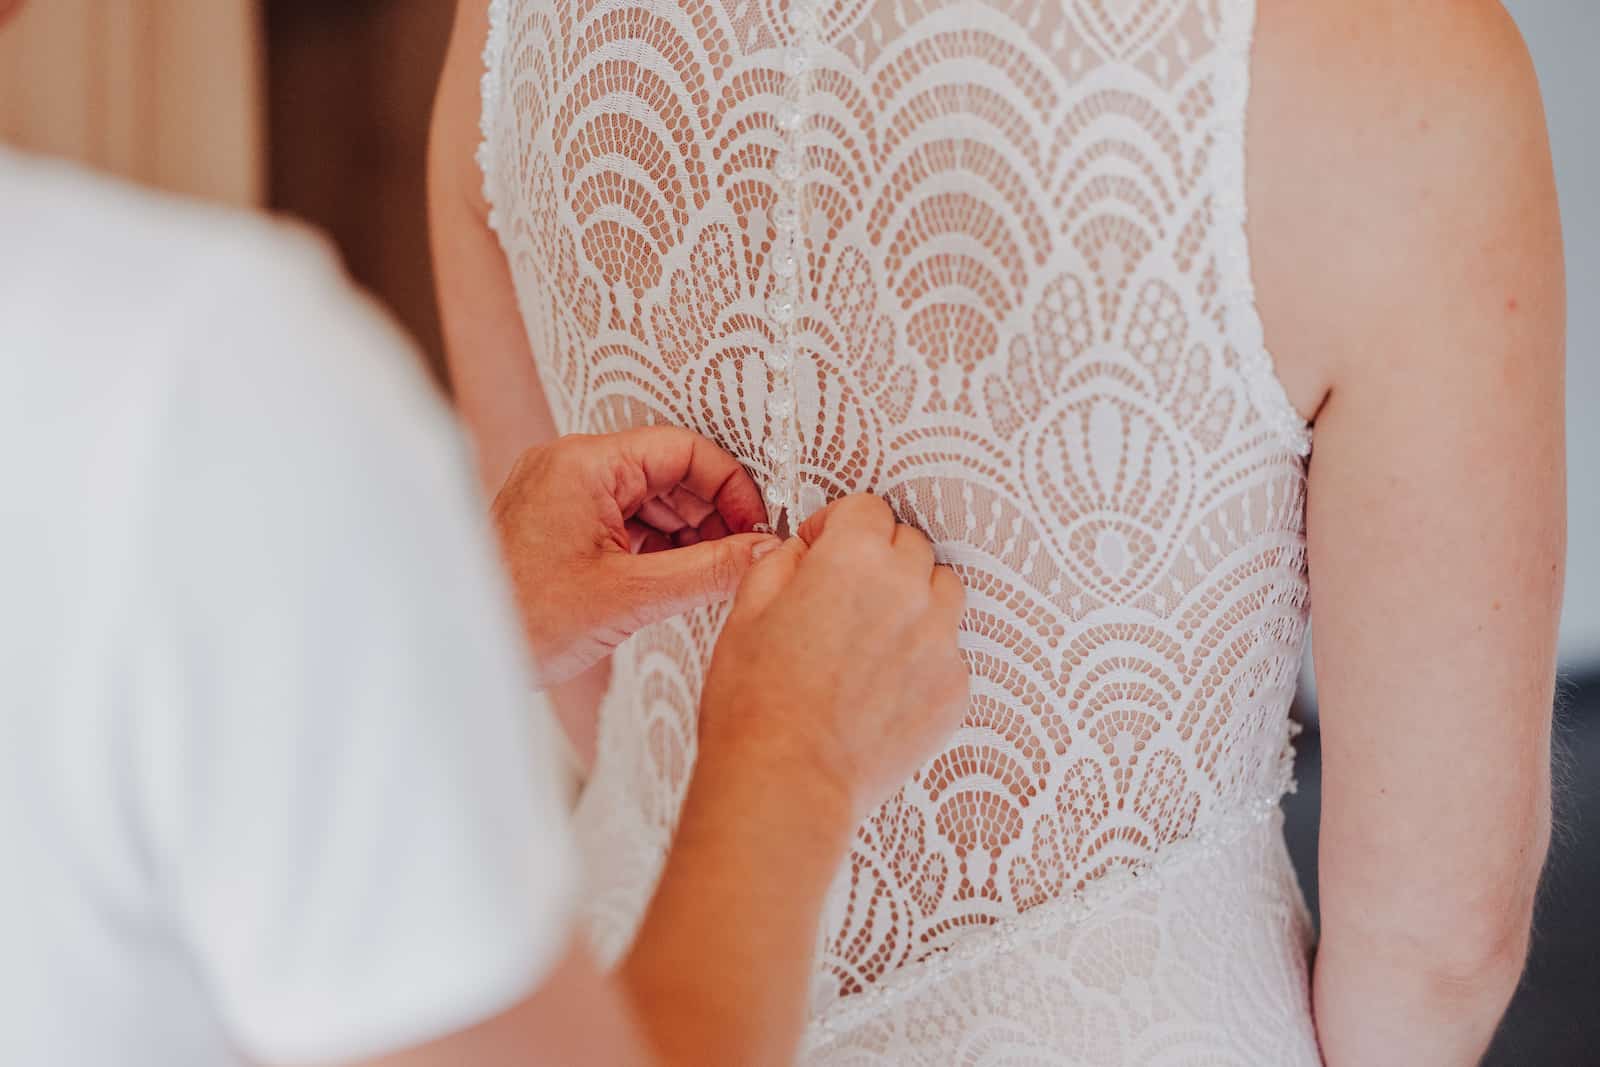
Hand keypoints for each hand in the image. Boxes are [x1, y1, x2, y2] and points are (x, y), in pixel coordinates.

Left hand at [491, 427, 778, 685]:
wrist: (456, 650)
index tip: (756, 530)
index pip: (683, 450)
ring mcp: (564, 495)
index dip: (729, 487)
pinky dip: (656, 549)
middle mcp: (572, 467)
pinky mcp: (560, 525)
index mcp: (585, 463)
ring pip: (649, 501)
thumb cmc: (524, 620)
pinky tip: (675, 582)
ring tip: (709, 579)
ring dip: (685, 536)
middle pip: (669, 473)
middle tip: (739, 561)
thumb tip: (766, 552)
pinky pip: (624, 523)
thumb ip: (708, 570)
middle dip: (710, 516)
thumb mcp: (630, 597)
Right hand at [698, 494, 969, 823]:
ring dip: (912, 599)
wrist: (787, 782)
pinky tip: (881, 684)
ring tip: (871, 637)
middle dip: (878, 558)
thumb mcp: (747, 611)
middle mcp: (909, 591)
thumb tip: (804, 550)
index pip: (868, 508)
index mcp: (855, 559)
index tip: (822, 549)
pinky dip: (922, 656)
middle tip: (844, 595)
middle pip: (911, 544)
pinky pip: (948, 651)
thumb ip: (783, 563)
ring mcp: (940, 641)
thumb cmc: (757, 704)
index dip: (838, 526)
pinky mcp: (954, 689)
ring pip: (942, 591)